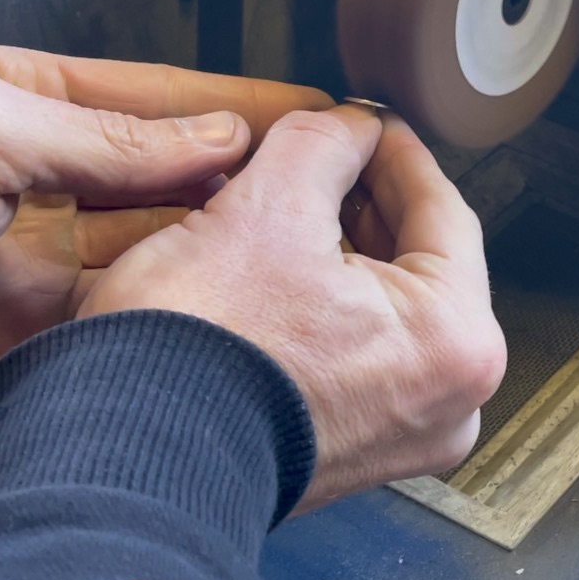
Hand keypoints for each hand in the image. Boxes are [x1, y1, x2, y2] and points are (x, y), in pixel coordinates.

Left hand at [0, 43, 329, 426]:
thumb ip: (108, 139)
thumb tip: (211, 136)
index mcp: (20, 99)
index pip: (154, 96)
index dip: (235, 102)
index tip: (307, 107)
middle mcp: (35, 171)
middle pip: (164, 169)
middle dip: (240, 170)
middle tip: (321, 175)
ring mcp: (36, 249)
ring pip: (154, 242)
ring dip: (215, 238)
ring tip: (290, 233)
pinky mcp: (32, 323)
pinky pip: (124, 308)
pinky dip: (172, 302)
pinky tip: (221, 295)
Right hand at [78, 106, 505, 512]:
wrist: (121, 459)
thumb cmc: (198, 352)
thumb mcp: (267, 206)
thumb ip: (323, 144)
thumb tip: (348, 125)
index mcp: (456, 342)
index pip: (444, 211)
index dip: (395, 151)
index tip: (367, 120)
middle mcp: (448, 402)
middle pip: (419, 264)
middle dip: (364, 203)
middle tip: (324, 153)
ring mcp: (402, 437)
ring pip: (385, 310)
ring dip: (341, 252)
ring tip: (290, 204)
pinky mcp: (351, 456)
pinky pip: (357, 356)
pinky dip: (325, 309)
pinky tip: (279, 269)